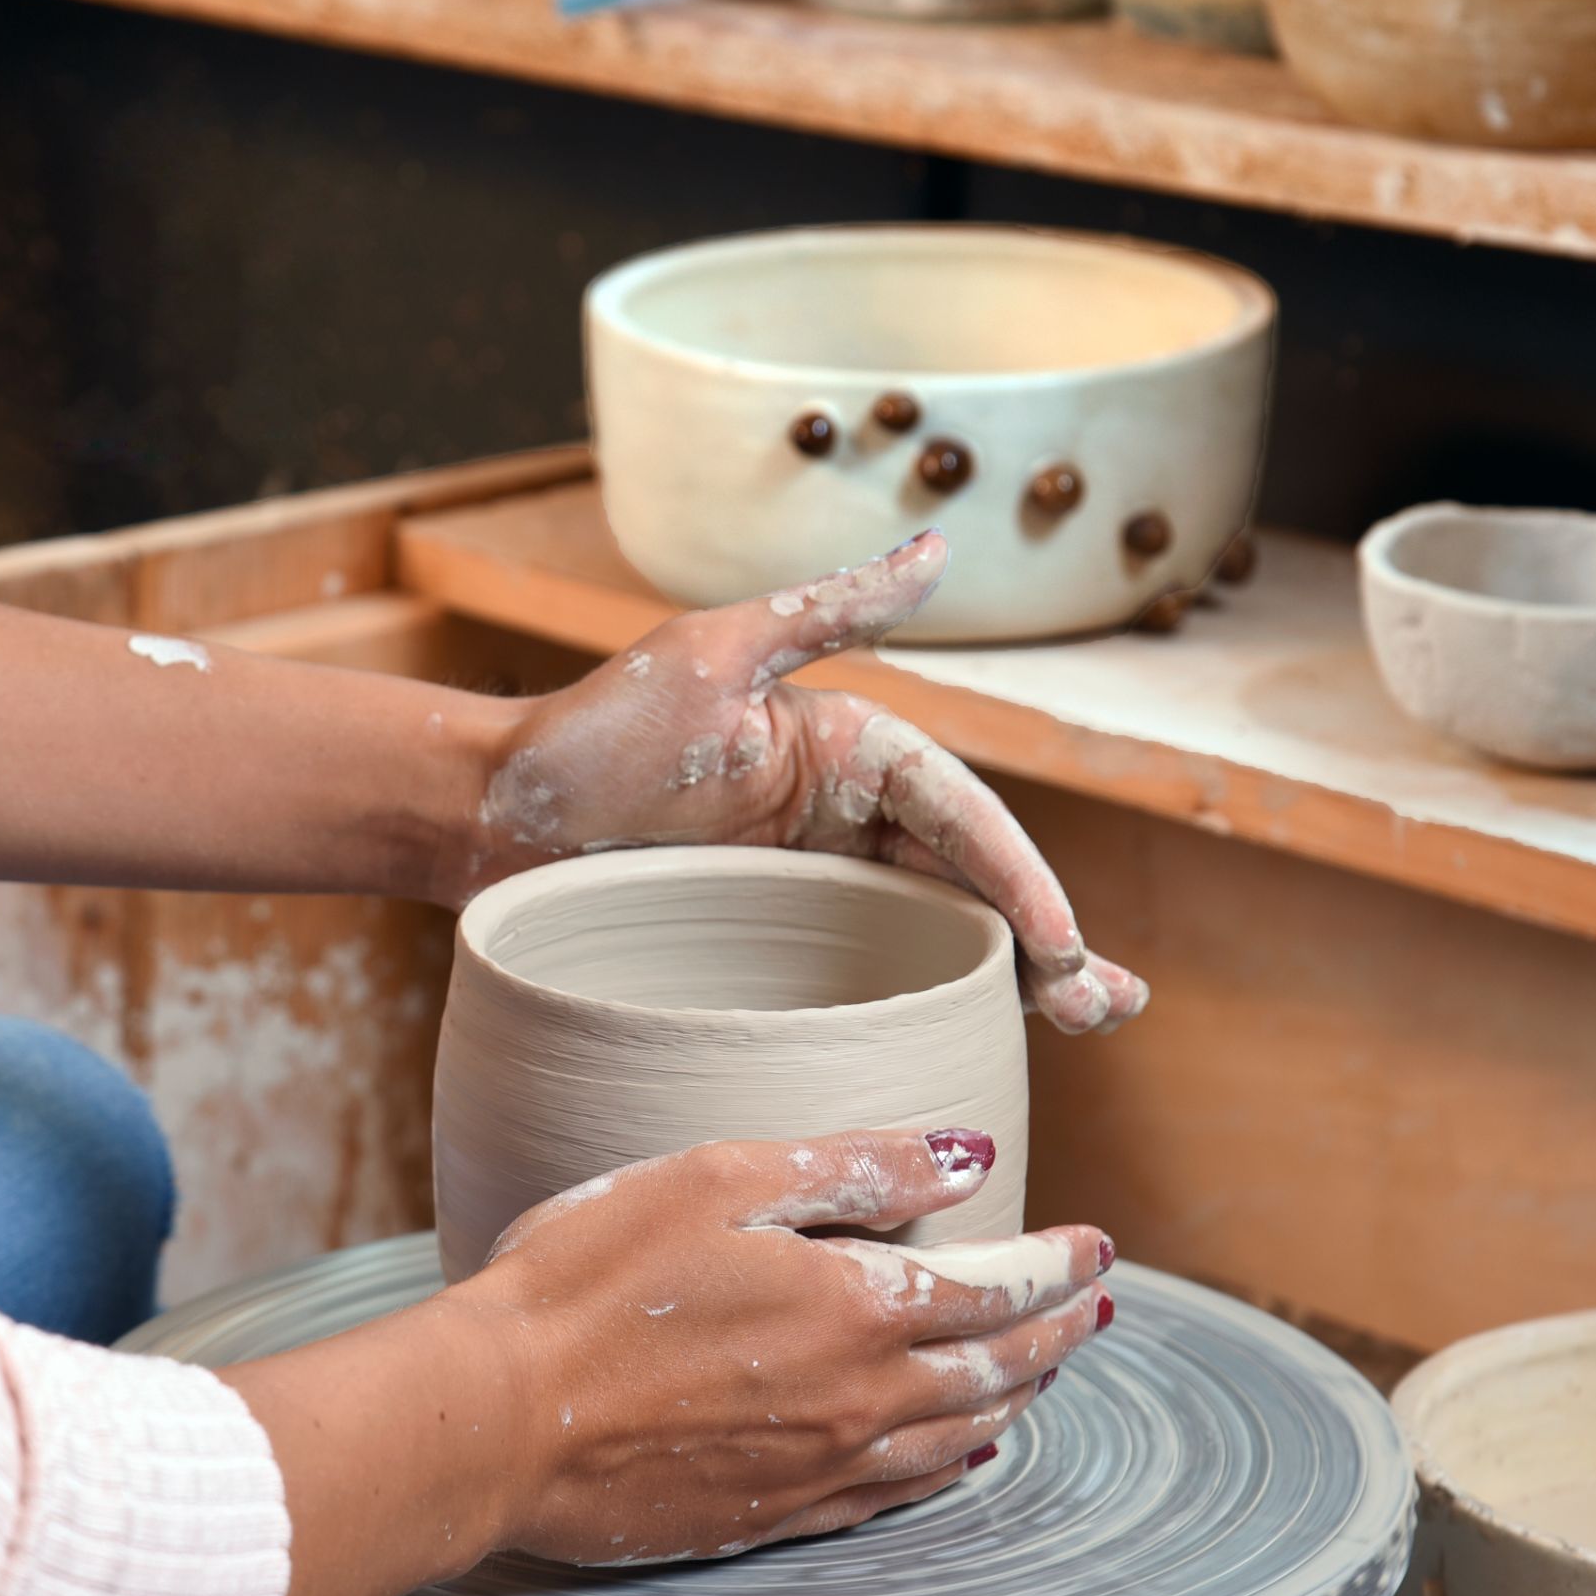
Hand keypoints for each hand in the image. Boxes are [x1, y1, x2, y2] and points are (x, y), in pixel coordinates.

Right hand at [448, 1126, 1114, 1566]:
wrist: (497, 1417)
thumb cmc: (588, 1278)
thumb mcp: (719, 1180)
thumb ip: (855, 1166)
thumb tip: (970, 1154)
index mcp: (855, 1307)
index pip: (996, 1285)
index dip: (1055, 1263)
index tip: (1096, 1245)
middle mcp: (860, 1399)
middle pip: (995, 1366)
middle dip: (1057, 1330)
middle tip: (1096, 1305)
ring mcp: (820, 1467)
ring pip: (959, 1437)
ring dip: (1016, 1396)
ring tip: (1047, 1368)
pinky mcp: (774, 1514)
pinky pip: (896, 1497)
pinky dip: (950, 1468)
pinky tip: (963, 1455)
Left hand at [460, 533, 1146, 1032]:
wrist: (490, 820)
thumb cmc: (591, 732)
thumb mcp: (711, 655)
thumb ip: (830, 610)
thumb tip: (940, 549)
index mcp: (847, 748)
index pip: (958, 816)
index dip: (1017, 880)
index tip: (1056, 946)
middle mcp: (845, 815)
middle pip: (970, 883)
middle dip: (1047, 940)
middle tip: (1105, 1006)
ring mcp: (815, 884)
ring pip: (937, 933)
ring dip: (1014, 979)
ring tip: (1085, 1024)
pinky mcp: (776, 943)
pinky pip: (871, 975)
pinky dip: (934, 1005)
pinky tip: (984, 1046)